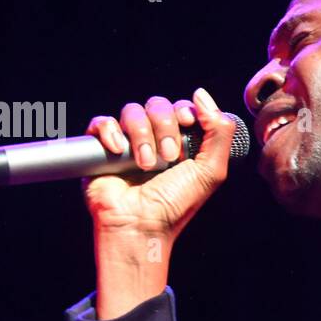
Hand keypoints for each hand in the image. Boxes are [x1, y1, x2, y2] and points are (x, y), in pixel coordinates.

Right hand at [82, 87, 236, 240]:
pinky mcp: (101, 150)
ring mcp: (127, 143)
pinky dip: (110, 131)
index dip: (184, 111)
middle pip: (157, 105)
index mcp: (180, 143)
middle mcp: (154, 140)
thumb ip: (219, 132)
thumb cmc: (175, 205)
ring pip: (131, 111)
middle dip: (165, 126)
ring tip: (146, 164)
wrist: (141, 225)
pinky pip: (102, 122)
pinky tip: (117, 150)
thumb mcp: (211, 171)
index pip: (181, 108)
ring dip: (141, 134)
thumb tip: (201, 95)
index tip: (188, 123)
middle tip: (169, 157)